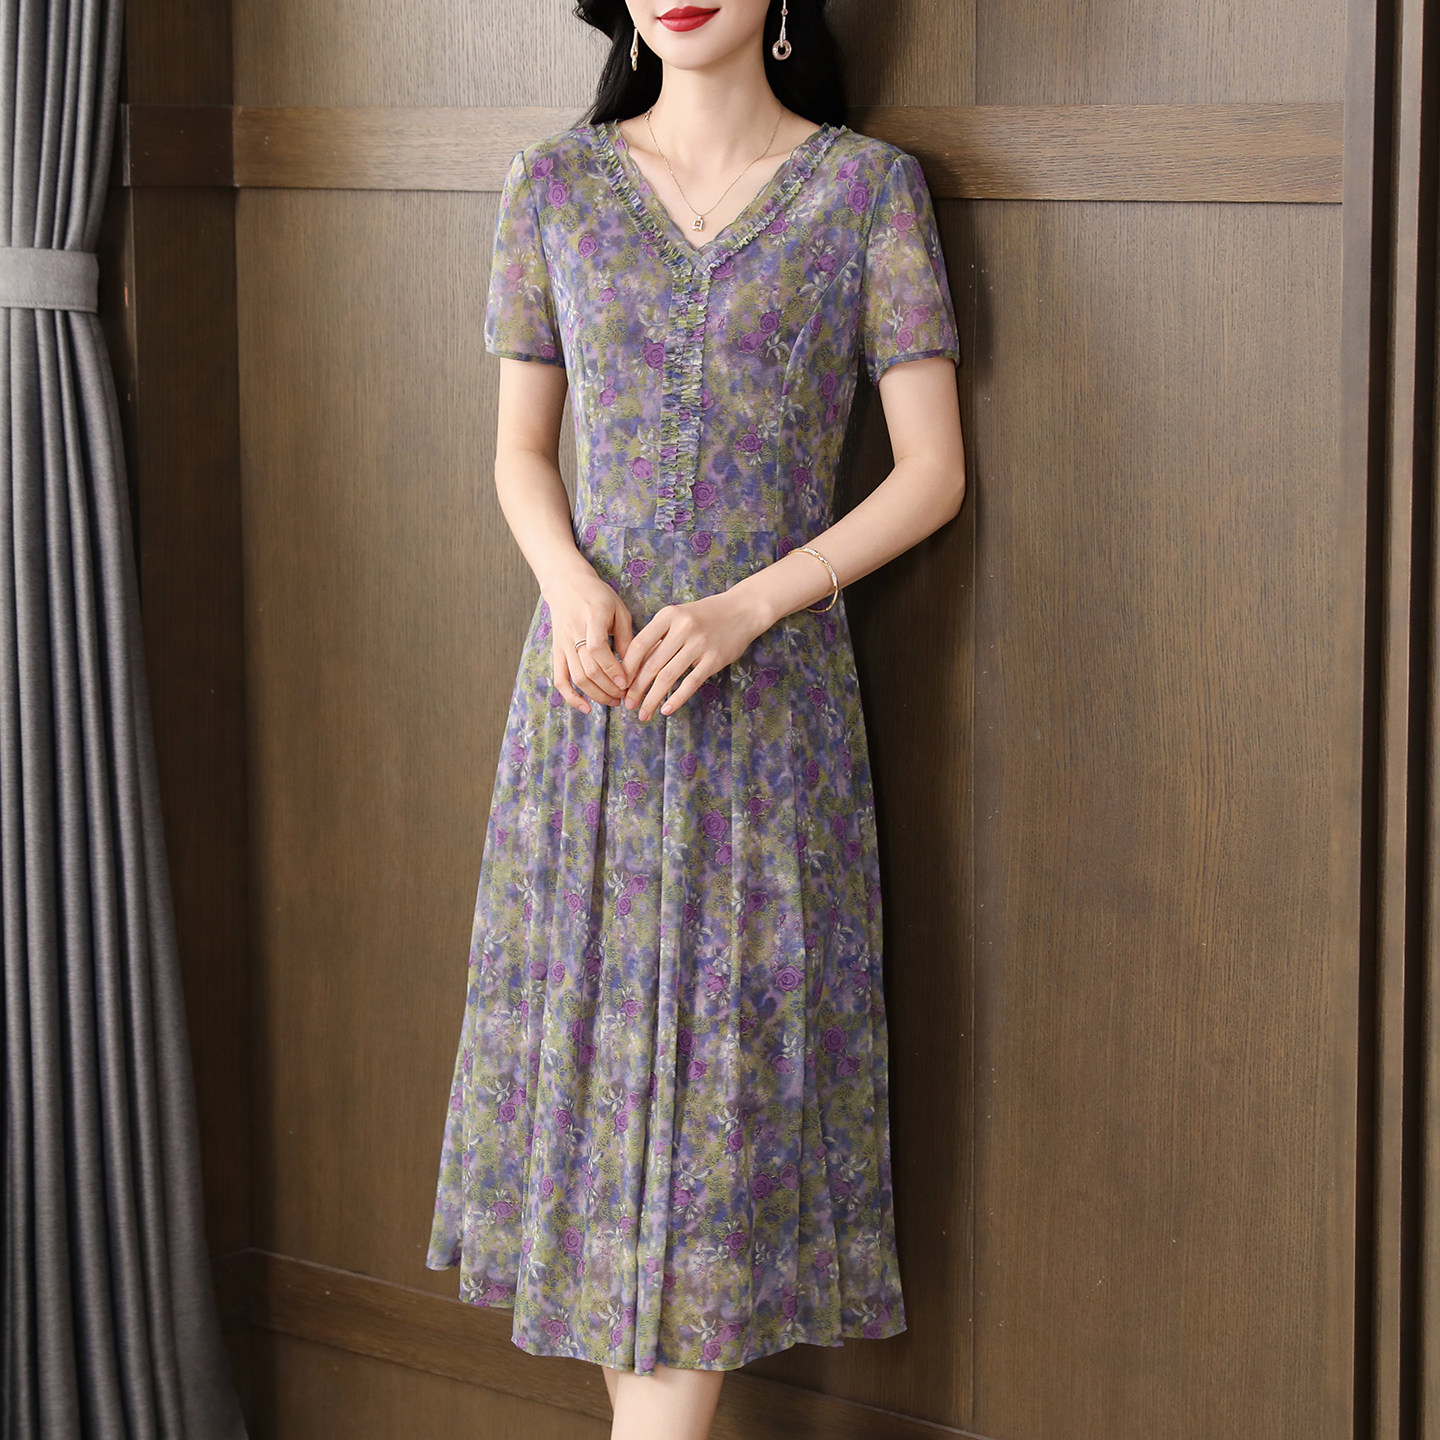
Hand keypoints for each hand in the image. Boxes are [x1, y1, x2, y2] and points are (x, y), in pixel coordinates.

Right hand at [543, 565, 634, 714]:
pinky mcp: (556, 651)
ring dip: (596, 695)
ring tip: (614, 701)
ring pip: (577, 677)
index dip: (612, 669)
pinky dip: (571, 696)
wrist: (567, 585)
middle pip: (588, 669)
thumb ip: (627, 638)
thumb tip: (635, 668)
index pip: (598, 649)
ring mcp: (562, 643)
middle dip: (609, 688)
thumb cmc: (599, 597)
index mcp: (592, 617)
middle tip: (625, 696)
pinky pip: (559, 679)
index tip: (626, 683)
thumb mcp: (619, 611)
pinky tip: (586, 708)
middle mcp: (574, 632)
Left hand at [619, 589, 769, 720]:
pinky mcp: (714, 659)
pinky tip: (666, 710)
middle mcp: (682, 628)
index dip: (626, 668)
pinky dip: (676, 699)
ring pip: (668, 676)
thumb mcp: (678, 617)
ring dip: (652, 698)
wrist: (742, 610)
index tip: (619, 684)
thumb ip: (659, 638)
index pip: (639, 645)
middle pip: (651, 664)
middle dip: (636, 689)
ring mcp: (699, 643)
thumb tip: (634, 668)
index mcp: (667, 616)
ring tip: (643, 713)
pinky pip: (691, 683)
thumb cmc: (705, 615)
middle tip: (627, 705)